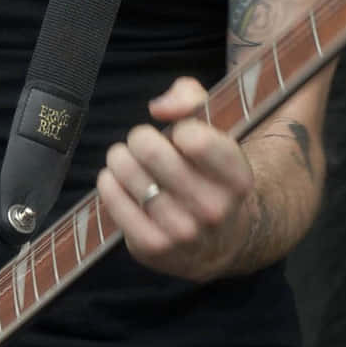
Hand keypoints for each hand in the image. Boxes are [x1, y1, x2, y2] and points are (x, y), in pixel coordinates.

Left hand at [97, 76, 257, 281]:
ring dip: (119, 159)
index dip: (178, 128)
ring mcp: (183, 232)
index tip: (179, 137)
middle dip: (139, 138)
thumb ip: (191, 98)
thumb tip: (159, 108)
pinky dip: (108, 183)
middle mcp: (214, 209)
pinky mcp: (153, 248)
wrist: (219, 242)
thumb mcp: (216, 132)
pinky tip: (114, 179)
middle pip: (151, 151)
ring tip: (125, 159)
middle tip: (141, 143)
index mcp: (237, 178)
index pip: (193, 138)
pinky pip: (114, 203)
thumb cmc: (209, 175)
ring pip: (128, 174)